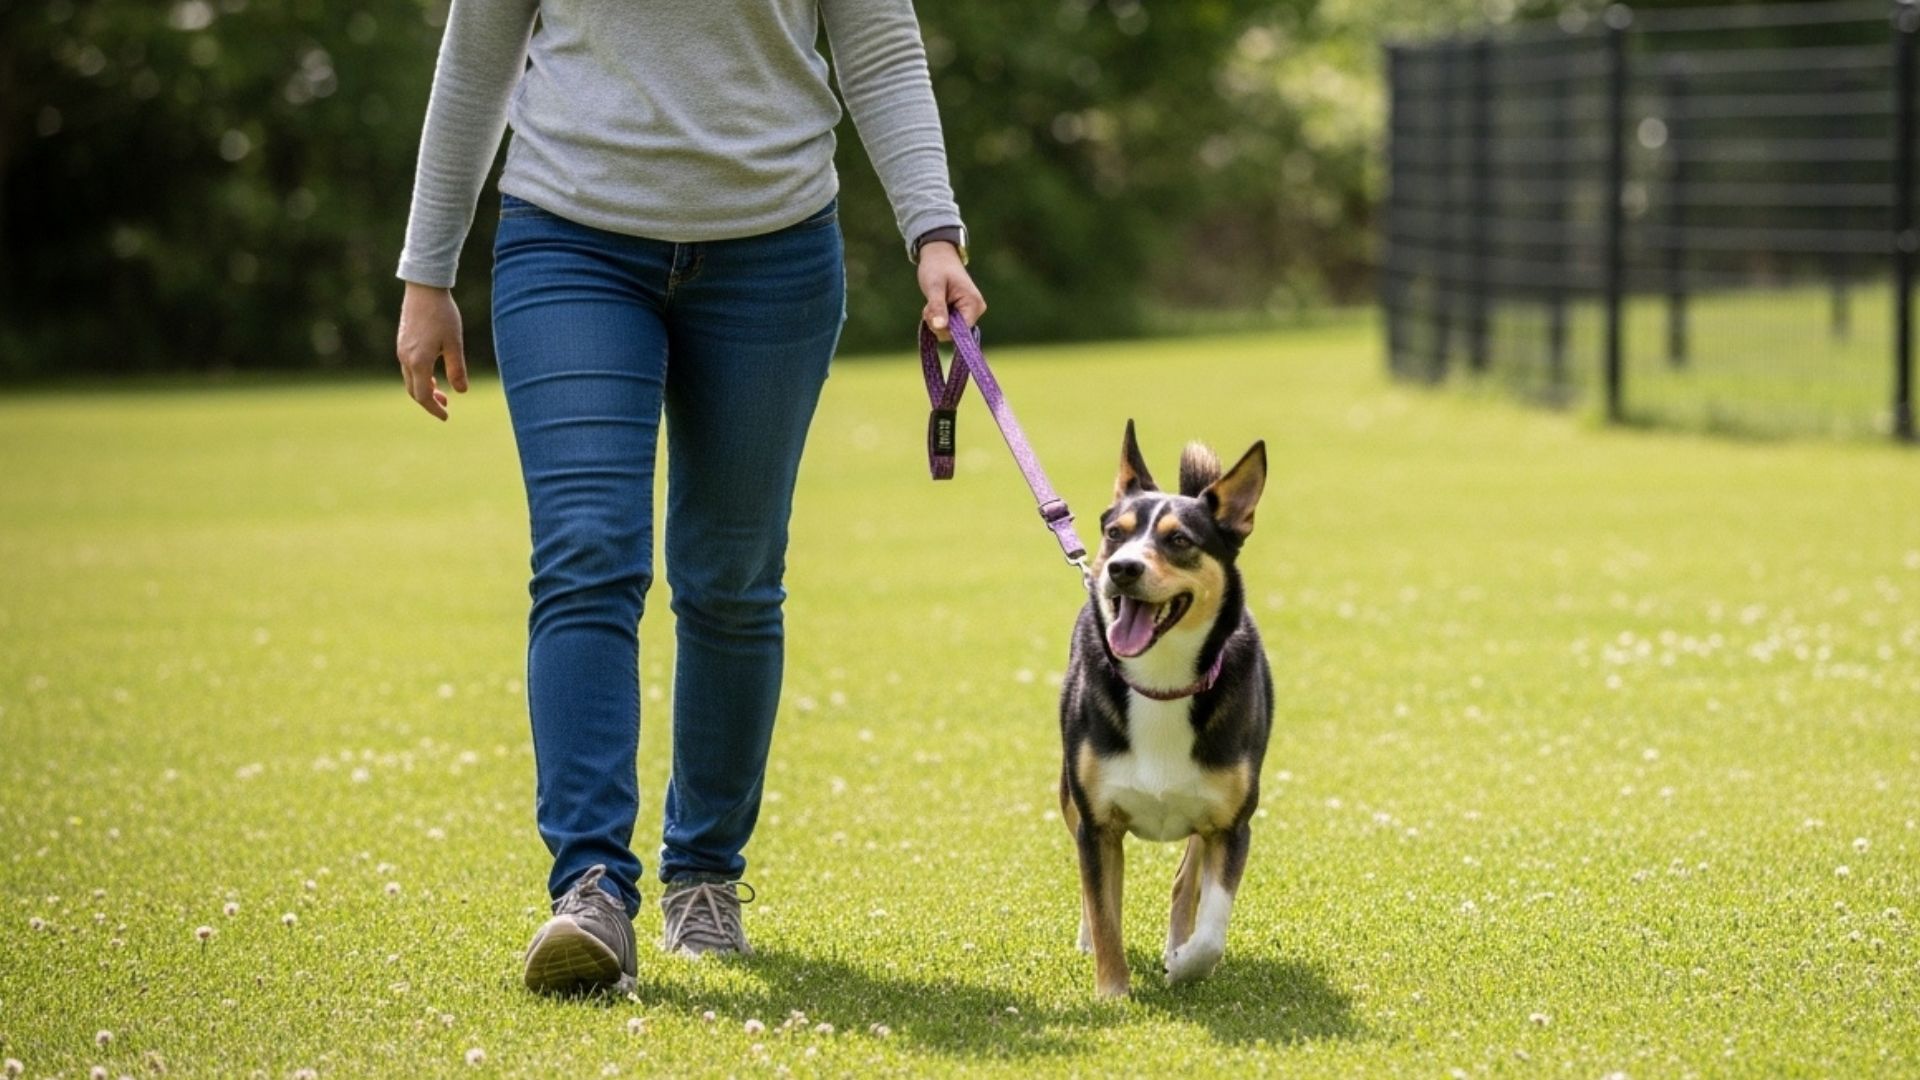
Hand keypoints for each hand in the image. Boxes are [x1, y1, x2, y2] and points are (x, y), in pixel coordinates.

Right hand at [395, 281, 467, 420]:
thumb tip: (461, 391)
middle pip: (414, 391)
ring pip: (410, 379)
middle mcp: (405, 358)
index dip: (434, 409)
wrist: (424, 288)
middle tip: (446, 406)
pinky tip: (432, 375)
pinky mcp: (402, 342)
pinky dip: (419, 377)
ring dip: (424, 389)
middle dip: (429, 402)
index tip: (446, 417)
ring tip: (442, 393)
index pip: (423, 396)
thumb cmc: (443, 314)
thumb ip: (457, 369)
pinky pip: (408, 368)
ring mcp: (401, 350)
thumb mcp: (454, 343)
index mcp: (418, 362)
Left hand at [918, 242, 985, 341]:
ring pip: (949, 331)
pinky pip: (949, 326)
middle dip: (937, 323)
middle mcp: (976, 311)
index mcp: (974, 304)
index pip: (960, 332)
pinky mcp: (963, 314)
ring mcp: (970, 313)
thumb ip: (937, 307)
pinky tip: (936, 305)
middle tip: (929, 305)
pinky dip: (938, 319)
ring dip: (936, 320)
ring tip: (932, 302)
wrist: (939, 256)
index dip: (943, 327)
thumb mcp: (934, 287)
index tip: (931, 312)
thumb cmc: (937, 267)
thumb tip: (939, 327)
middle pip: (954, 334)